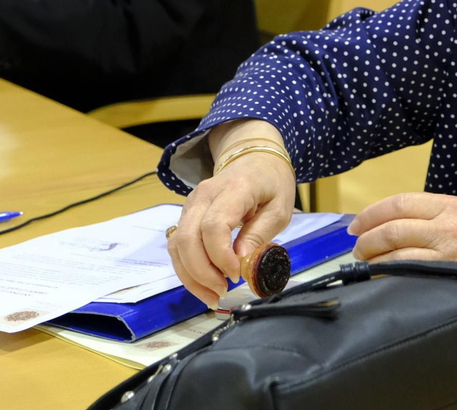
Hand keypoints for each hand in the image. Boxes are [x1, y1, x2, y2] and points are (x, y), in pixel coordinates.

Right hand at [167, 123, 296, 307]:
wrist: (255, 161)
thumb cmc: (271, 185)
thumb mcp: (279, 210)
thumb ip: (259, 235)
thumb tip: (241, 262)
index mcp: (232, 190)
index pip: (213, 226)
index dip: (221, 256)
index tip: (237, 274)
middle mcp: (203, 195)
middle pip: (187, 238)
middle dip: (201, 272)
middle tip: (223, 290)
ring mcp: (191, 204)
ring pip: (177, 245)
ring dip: (191, 276)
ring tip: (213, 295)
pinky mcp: (186, 215)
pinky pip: (178, 246)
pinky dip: (187, 269)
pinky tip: (204, 284)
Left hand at [349, 193, 456, 333]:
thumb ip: (435, 220)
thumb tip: (393, 228)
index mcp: (450, 206)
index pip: (400, 202)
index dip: (372, 214)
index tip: (356, 225)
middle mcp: (448, 224)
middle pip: (393, 226)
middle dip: (367, 238)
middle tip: (356, 248)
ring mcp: (448, 251)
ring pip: (397, 250)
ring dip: (374, 258)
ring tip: (365, 264)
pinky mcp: (449, 274)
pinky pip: (409, 271)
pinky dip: (390, 273)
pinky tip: (382, 277)